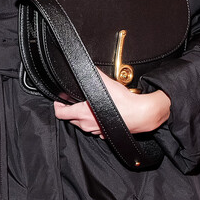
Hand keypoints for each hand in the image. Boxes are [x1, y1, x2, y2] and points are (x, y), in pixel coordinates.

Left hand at [54, 70, 170, 136]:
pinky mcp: (104, 134)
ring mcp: (96, 131)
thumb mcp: (106, 83)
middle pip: (70, 119)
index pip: (60, 113)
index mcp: (83, 113)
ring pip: (83, 125)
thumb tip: (86, 65)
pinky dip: (95, 122)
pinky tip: (101, 114)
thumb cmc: (124, 103)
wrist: (141, 115)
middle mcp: (87, 124)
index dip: (58, 105)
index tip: (61, 100)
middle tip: (76, 101)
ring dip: (83, 117)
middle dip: (71, 110)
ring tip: (89, 106)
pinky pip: (95, 129)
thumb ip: (93, 73)